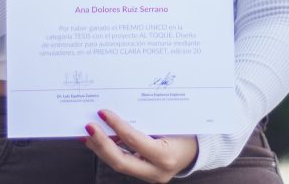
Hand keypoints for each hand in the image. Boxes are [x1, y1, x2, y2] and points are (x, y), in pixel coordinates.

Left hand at [83, 109, 197, 182]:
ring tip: (88, 133)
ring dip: (101, 148)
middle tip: (88, 127)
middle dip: (101, 143)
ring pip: (119, 164)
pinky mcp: (145, 174)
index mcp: (165, 157)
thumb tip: (118, 111)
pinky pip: (124, 163)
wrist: (199, 150)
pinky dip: (110, 151)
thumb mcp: (169, 123)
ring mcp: (150, 176)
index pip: (134, 141)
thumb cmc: (187, 131)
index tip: (103, 112)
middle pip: (120, 161)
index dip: (116, 126)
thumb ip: (147, 121)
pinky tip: (100, 140)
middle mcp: (157, 172)